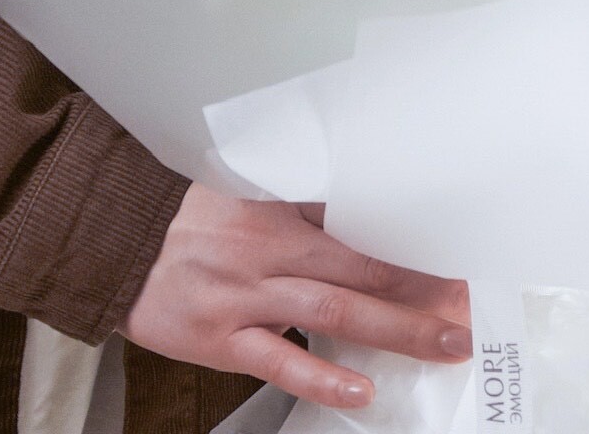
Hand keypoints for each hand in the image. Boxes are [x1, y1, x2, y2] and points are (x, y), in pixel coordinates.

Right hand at [121, 184, 471, 408]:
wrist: (119, 242)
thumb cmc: (191, 219)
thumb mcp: (252, 198)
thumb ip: (306, 210)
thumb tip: (367, 218)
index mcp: (283, 212)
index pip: (364, 226)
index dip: (413, 246)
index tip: (456, 257)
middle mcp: (272, 251)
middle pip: (362, 268)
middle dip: (421, 289)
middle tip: (470, 304)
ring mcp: (248, 296)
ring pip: (335, 311)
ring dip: (395, 328)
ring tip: (443, 343)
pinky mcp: (222, 340)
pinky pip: (279, 361)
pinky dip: (321, 377)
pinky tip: (361, 390)